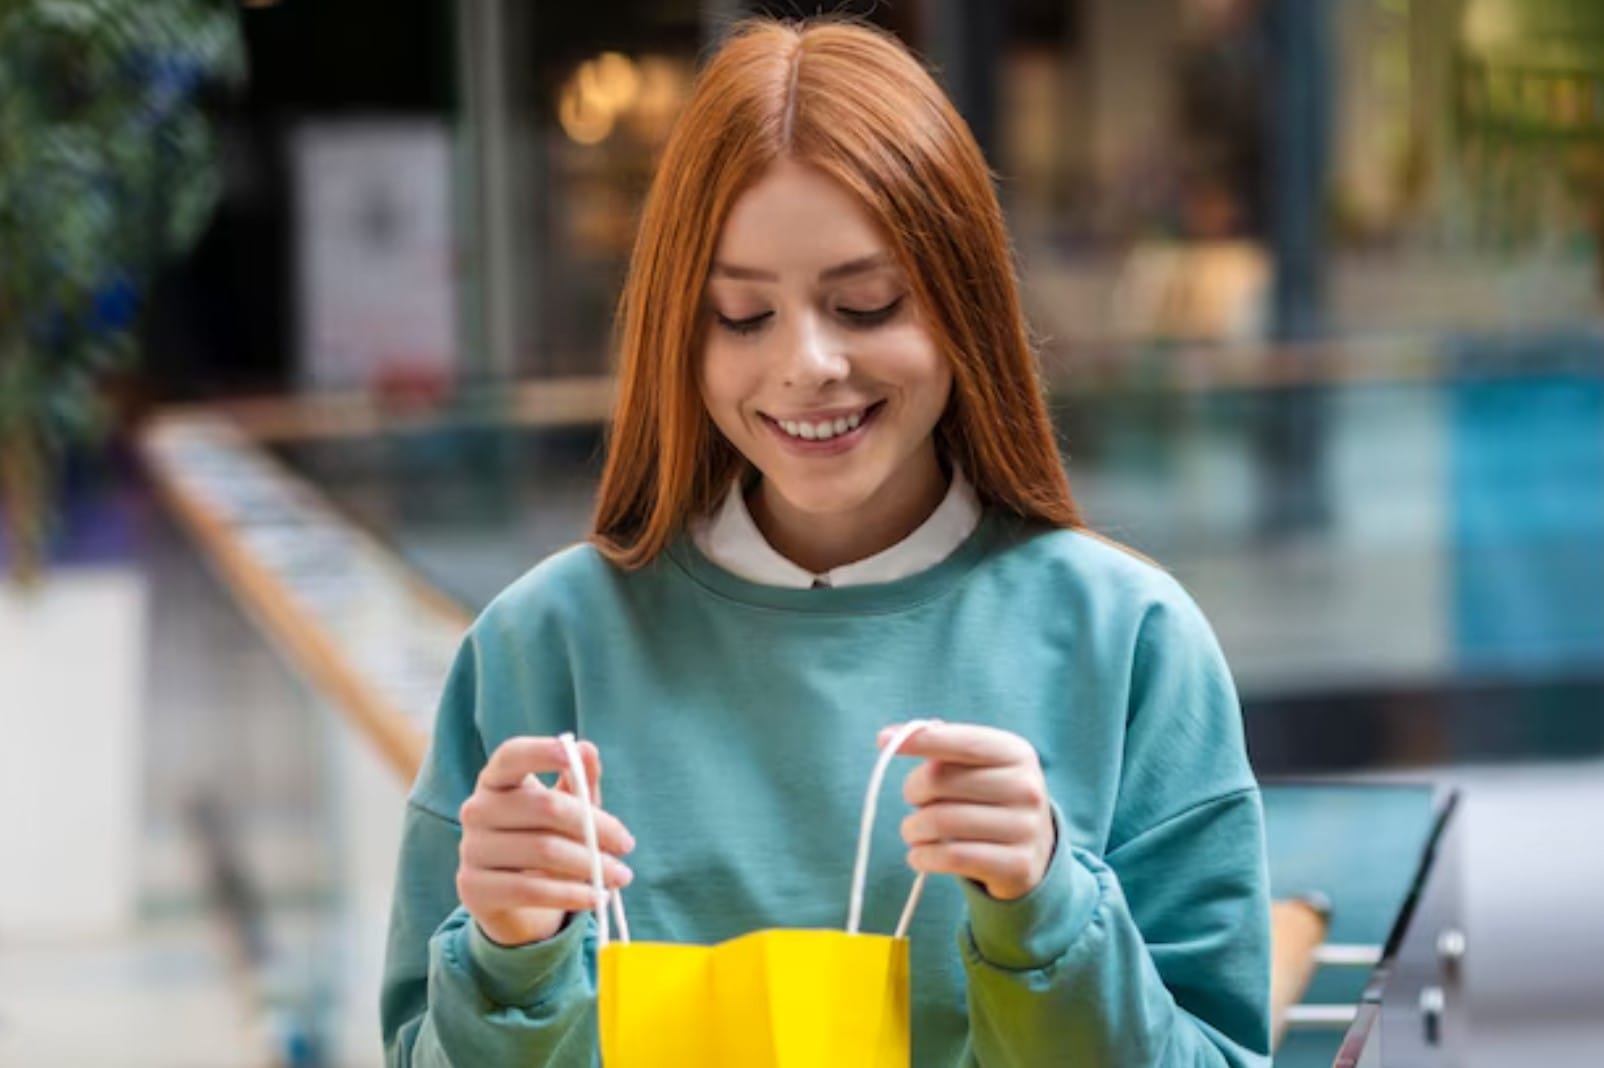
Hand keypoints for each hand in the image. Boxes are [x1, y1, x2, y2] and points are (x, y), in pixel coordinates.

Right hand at [457, 736, 635, 946]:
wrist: (513, 900)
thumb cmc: (544, 838)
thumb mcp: (566, 808)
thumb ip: (580, 780)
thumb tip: (587, 750)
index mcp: (496, 779)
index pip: (512, 756)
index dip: (540, 752)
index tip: (572, 755)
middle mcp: (477, 809)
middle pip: (544, 806)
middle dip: (595, 826)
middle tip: (627, 845)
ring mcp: (472, 849)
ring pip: (544, 850)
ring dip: (592, 865)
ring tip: (621, 876)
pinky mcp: (474, 888)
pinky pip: (531, 891)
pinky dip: (572, 895)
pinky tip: (597, 897)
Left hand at [882, 722, 1056, 901]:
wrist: (1034, 850)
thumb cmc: (988, 798)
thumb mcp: (977, 766)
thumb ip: (941, 747)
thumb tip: (889, 737)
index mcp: (1015, 753)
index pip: (962, 742)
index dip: (921, 740)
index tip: (882, 740)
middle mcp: (1026, 787)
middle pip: (940, 781)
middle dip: (912, 792)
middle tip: (913, 801)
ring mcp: (1026, 828)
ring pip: (940, 822)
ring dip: (912, 829)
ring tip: (913, 831)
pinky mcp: (1017, 865)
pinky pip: (952, 858)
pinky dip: (922, 857)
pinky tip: (919, 855)